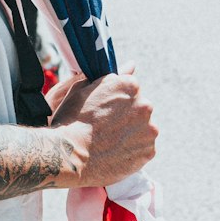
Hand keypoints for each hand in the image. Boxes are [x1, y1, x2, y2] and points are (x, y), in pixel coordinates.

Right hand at [50, 67, 156, 188]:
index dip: (114, 101)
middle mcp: (145, 105)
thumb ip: (111, 76)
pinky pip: (143, 149)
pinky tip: (114, 153)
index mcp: (130, 85)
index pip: (129, 89)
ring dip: (130, 134)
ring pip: (142, 129)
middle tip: (105, 129)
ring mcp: (149, 129)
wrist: (70, 156)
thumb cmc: (72, 119)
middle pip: (138, 109)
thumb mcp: (84, 89)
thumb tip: (131, 64)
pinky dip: (132, 151)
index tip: (102, 112)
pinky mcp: (149, 151)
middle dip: (126, 117)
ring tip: (108, 143)